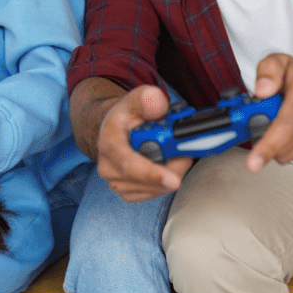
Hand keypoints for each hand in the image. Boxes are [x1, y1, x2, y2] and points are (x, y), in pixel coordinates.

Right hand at [95, 85, 192, 201]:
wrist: (115, 129)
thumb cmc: (126, 116)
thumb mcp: (136, 99)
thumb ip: (147, 99)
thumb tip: (156, 101)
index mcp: (108, 142)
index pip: (129, 164)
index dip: (152, 173)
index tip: (174, 180)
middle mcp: (107, 166)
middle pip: (147, 180)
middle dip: (173, 167)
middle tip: (185, 150)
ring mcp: (116, 182)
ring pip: (154, 189)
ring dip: (171, 172)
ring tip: (174, 153)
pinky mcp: (126, 192)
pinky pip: (153, 194)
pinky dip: (165, 182)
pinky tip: (167, 166)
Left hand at [246, 53, 292, 172]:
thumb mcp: (280, 61)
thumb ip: (267, 71)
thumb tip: (261, 91)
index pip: (287, 124)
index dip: (268, 145)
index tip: (253, 161)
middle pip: (287, 144)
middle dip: (265, 145)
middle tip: (258, 128)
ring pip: (291, 154)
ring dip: (278, 146)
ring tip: (281, 124)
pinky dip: (290, 149)